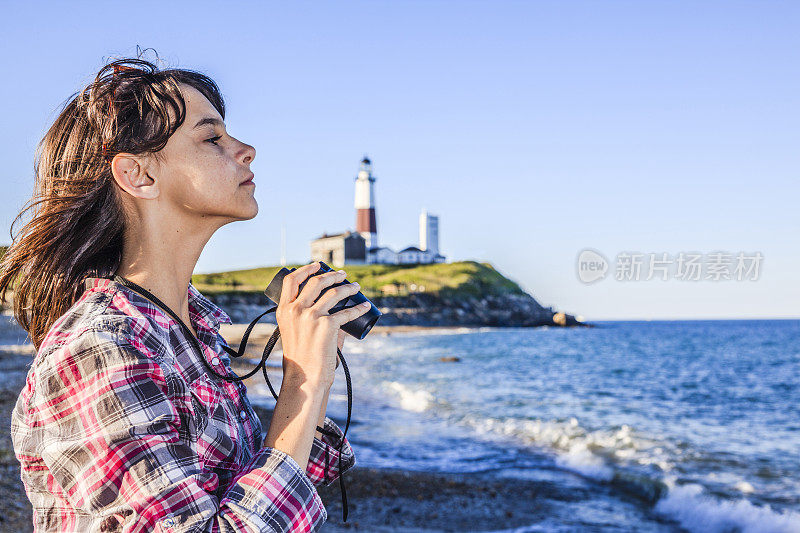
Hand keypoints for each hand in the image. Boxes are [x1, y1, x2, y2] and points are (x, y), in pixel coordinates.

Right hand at [276, 262, 367, 388]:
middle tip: (342, 275)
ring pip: (334, 293)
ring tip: (356, 287)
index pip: (291, 280)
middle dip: (332, 275)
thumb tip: (337, 308)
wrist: (304, 377)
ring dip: (348, 287)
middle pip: (315, 282)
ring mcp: (310, 317)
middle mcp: (295, 311)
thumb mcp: (295, 332)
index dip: (306, 269)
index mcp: (283, 310)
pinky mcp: (327, 326)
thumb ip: (309, 318)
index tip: (318, 265)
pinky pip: (347, 312)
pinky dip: (359, 308)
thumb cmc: (302, 357)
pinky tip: (365, 305)